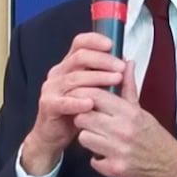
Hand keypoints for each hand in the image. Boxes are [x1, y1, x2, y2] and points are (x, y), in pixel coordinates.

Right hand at [20, 32, 123, 173]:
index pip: (79, 44)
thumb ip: (112, 78)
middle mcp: (59, 73)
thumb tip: (129, 62)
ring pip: (74, 78)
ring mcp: (52, 88)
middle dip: (102, 60)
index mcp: (69, 65)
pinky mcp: (48, 104)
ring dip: (97, 78)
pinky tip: (91, 103)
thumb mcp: (98, 93)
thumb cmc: (77, 112)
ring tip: (115, 81)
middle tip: (120, 68)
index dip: (95, 40)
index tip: (112, 44)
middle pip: (79, 57)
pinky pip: (62, 101)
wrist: (54, 136)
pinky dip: (77, 102)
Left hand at [74, 62, 176, 176]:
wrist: (171, 166)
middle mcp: (123, 130)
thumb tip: (126, 64)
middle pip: (83, 117)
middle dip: (84, 118)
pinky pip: (92, 160)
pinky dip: (98, 159)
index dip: (84, 95)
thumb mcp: (142, 110)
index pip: (95, 96)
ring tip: (101, 139)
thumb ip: (129, 87)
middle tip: (92, 121)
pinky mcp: (115, 169)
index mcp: (130, 113)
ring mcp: (118, 151)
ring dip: (90, 139)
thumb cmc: (155, 138)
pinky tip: (108, 155)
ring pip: (84, 138)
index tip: (83, 98)